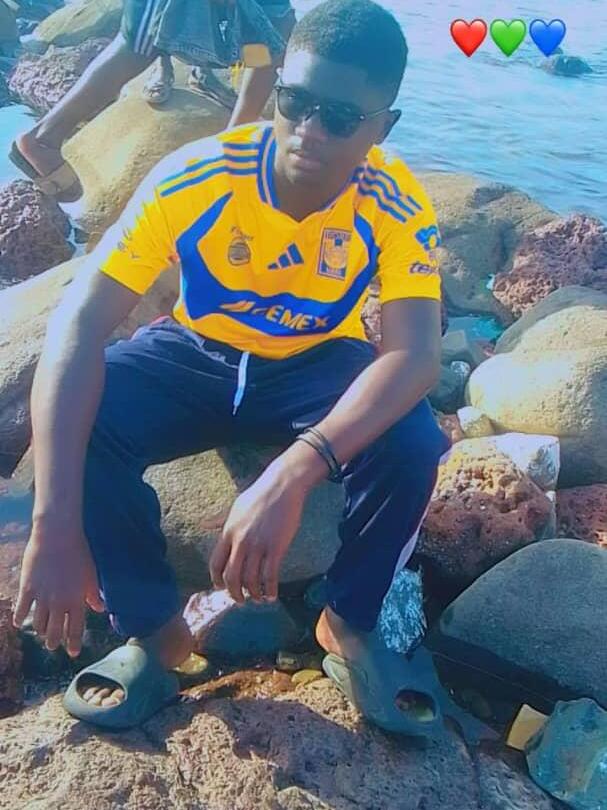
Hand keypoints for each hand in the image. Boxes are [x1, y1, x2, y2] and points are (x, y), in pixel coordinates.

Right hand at [13, 520, 104, 657]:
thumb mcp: (91, 574)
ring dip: (40, 631)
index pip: (76, 629)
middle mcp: (59, 603)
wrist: (57, 536)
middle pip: (55, 632)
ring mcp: (41, 597)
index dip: (74, 643)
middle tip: (53, 645)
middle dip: (54, 642)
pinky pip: (21, 610)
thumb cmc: (79, 552)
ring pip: (38, 624)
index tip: (73, 653)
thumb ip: (93, 594)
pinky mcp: (27, 588)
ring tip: (41, 632)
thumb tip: (99, 609)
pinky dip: (20, 619)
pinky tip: (20, 623)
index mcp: (77, 600)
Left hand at [210, 464, 307, 603]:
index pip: (216, 564)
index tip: (222, 588)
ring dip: (254, 594)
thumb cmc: (259, 495)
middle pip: (232, 577)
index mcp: (228, 532)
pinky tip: (272, 595)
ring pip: (251, 580)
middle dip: (235, 593)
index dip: (217, 580)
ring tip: (259, 598)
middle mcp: (240, 541)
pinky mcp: (276, 547)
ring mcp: (258, 545)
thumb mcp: (234, 507)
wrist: (282, 486)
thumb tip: (202, 524)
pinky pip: (270, 576)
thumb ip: (219, 520)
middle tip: (240, 600)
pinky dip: (270, 590)